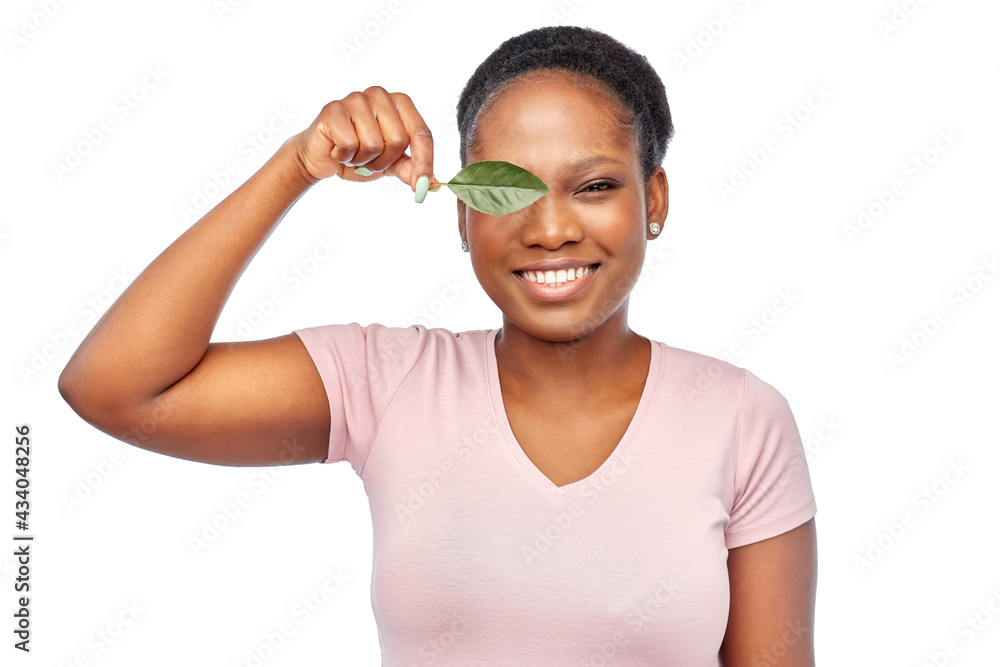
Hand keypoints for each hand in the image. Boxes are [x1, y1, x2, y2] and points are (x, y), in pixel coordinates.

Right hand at [293, 86, 434, 195]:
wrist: (320, 157)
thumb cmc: (357, 154)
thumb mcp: (389, 164)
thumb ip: (409, 168)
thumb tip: (429, 183)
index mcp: (399, 103)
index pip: (421, 133)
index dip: (424, 162)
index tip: (421, 187)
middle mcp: (380, 95)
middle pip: (399, 140)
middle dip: (384, 162)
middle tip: (368, 161)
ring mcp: (356, 99)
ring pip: (374, 144)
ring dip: (362, 160)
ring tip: (352, 154)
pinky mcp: (334, 109)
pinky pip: (350, 144)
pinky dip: (344, 156)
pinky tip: (337, 149)